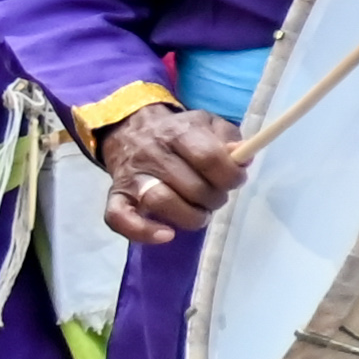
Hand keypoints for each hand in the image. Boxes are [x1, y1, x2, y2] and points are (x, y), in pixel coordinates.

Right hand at [99, 106, 247, 247]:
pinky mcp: (116, 196)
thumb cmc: (179, 132)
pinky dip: (142, 231)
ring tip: (200, 215)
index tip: (236, 180)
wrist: (131, 130)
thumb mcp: (209, 124)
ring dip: (190, 217)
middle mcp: (153, 154)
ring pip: (160, 201)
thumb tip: (243, 158)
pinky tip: (167, 235)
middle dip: (213, 199)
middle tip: (217, 198)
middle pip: (190, 185)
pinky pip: (119, 218)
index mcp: (179, 133)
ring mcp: (132, 177)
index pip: (208, 157)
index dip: (230, 175)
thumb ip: (229, 138)